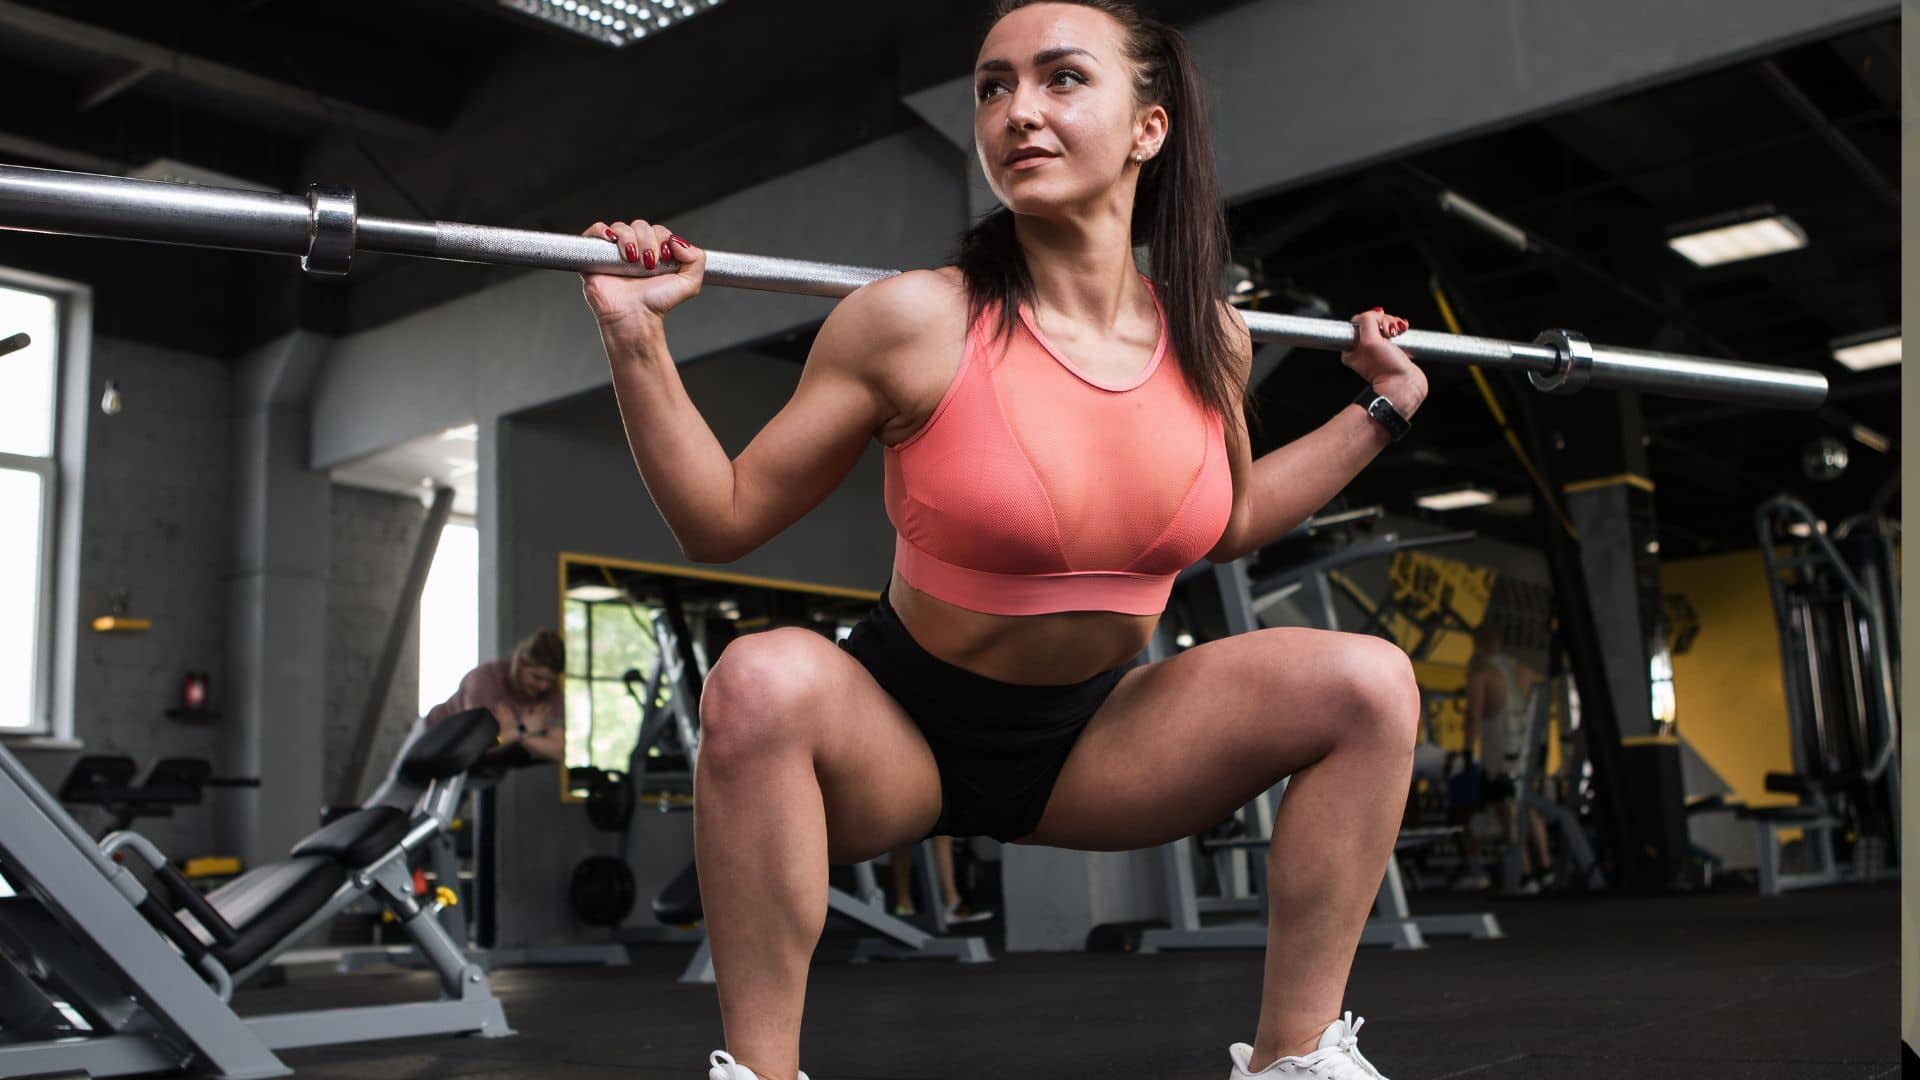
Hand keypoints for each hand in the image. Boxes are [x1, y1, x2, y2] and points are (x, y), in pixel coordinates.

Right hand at [579, 219, 704, 333]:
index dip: (663, 239)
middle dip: (648, 241)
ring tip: (632, 260)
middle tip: (648, 264)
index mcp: (655, 253)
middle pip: (640, 226)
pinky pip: (595, 231)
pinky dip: (602, 230)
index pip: (659, 230)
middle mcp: (635, 250)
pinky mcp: (595, 256)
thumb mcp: (689, 284)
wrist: (634, 317)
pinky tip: (611, 240)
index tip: (664, 258)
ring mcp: (615, 252)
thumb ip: (696, 259)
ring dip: (630, 240)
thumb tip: (678, 241)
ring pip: (621, 227)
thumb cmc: (656, 304)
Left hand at [1342, 308, 1427, 416]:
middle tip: (1393, 332)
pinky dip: (1400, 330)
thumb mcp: (1369, 341)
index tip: (1382, 327)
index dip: (1373, 319)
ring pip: (1385, 326)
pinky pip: (1395, 334)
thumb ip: (1367, 321)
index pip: (1360, 321)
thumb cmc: (1386, 368)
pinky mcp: (1392, 352)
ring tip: (1401, 331)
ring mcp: (1378, 351)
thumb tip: (1375, 313)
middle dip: (1386, 321)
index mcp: (1351, 349)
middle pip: (1374, 322)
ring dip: (1394, 324)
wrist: (1405, 388)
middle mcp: (1362, 349)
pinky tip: (1404, 332)